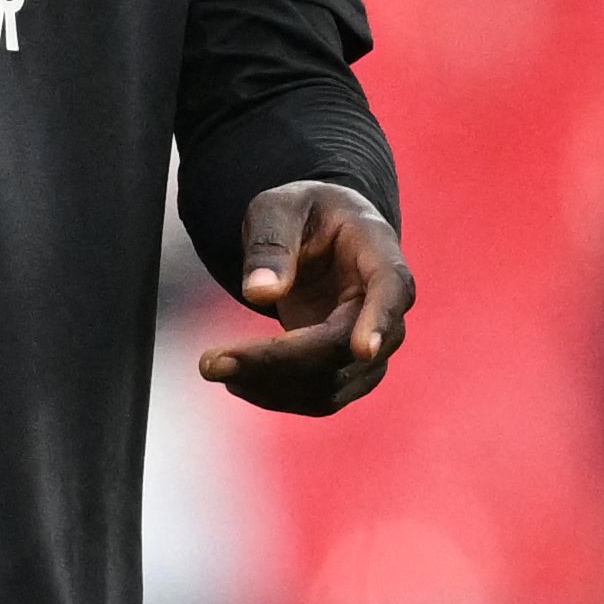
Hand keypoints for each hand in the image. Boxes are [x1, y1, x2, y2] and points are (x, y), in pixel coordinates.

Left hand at [198, 180, 413, 413]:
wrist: (318, 235)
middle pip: (348, 349)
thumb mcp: (278, 209)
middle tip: (211, 362)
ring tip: (214, 366)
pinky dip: (277, 394)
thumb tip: (260, 293)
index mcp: (377, 251)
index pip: (392, 289)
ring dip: (273, 385)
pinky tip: (237, 379)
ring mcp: (371, 343)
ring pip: (335, 383)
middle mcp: (384, 305)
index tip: (363, 349)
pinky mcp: (346, 368)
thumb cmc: (302, 213)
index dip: (379, 320)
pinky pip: (321, 395)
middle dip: (282, 361)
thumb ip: (270, 244)